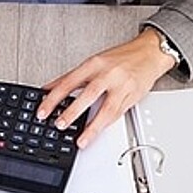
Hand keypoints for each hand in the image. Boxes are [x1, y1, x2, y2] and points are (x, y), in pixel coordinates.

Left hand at [37, 28, 175, 148]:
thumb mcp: (94, 62)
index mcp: (94, 64)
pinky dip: (106, 124)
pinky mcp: (133, 96)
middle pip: (88, 93)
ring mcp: (122, 85)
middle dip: (72, 111)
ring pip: (106, 108)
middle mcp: (107, 73)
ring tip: (81, 139)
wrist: (150, 53)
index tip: (42, 110)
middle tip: (59, 124)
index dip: (54, 97)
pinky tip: (97, 132)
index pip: (69, 81)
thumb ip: (71, 77)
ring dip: (92, 127)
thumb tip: (48, 89)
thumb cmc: (121, 57)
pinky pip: (118, 113)